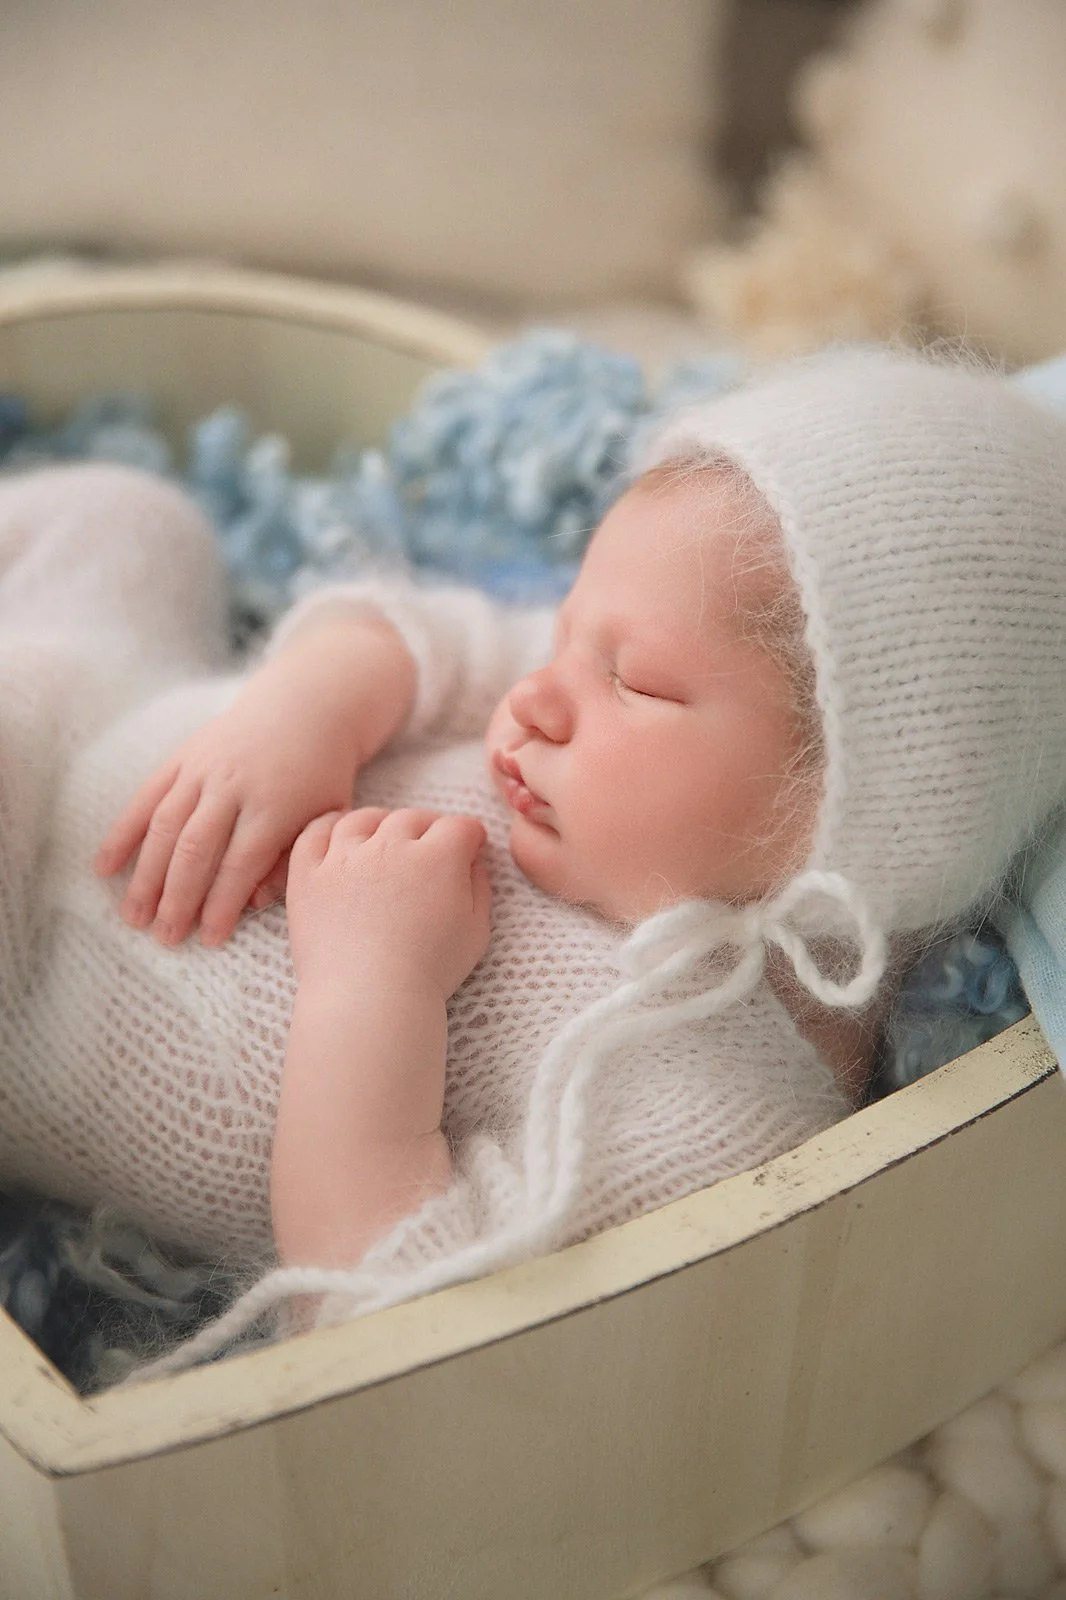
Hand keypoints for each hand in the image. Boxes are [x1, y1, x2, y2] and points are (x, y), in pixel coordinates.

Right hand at [95, 687, 359, 947]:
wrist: (304, 708)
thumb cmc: (320, 775)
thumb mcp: (326, 818)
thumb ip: (294, 861)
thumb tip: (252, 903)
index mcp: (275, 804)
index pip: (241, 863)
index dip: (222, 904)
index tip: (209, 940)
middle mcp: (233, 785)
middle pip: (196, 848)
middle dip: (177, 898)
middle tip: (165, 938)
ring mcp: (203, 769)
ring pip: (166, 827)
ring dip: (146, 875)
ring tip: (133, 917)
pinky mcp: (183, 758)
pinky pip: (146, 797)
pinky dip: (123, 833)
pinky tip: (104, 867)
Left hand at [286, 808, 491, 1000]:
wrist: (370, 999)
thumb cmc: (429, 972)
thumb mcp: (477, 931)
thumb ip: (479, 887)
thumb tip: (472, 860)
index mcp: (436, 858)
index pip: (458, 826)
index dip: (468, 836)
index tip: (469, 847)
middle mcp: (390, 847)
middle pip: (411, 818)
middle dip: (427, 828)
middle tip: (429, 847)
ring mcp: (345, 859)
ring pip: (363, 820)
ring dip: (379, 823)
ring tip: (383, 839)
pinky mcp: (308, 876)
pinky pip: (314, 835)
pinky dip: (327, 827)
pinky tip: (337, 835)